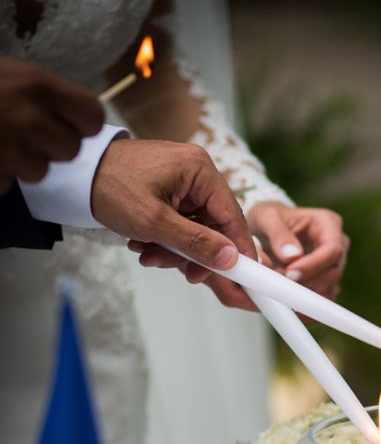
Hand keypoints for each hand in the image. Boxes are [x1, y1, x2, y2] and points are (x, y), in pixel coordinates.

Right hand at [0, 57, 103, 191]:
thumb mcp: (11, 74)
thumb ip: (45, 93)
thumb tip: (81, 117)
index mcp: (37, 85)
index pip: (93, 116)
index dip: (84, 125)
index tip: (71, 125)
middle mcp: (29, 118)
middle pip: (71, 150)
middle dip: (51, 147)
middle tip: (25, 135)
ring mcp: (9, 150)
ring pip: (40, 171)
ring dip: (22, 164)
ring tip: (0, 143)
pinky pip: (7, 183)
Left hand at [91, 139, 258, 309]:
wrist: (72, 175)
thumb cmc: (110, 188)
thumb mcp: (154, 223)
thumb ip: (196, 243)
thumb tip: (230, 258)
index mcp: (200, 170)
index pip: (232, 215)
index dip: (238, 248)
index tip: (245, 274)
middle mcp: (196, 171)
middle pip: (213, 224)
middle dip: (195, 251)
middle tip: (185, 274)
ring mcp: (182, 180)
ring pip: (194, 226)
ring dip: (175, 247)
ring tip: (148, 254)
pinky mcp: (169, 188)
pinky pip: (179, 220)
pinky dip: (165, 236)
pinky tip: (144, 242)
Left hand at [247, 201, 349, 300]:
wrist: (267, 228)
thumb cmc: (270, 218)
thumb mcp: (267, 217)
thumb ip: (278, 234)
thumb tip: (292, 256)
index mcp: (327, 223)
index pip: (333, 249)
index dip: (314, 265)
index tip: (290, 273)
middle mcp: (337, 243)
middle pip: (334, 271)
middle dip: (308, 282)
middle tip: (280, 283)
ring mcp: (332, 264)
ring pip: (330, 288)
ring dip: (306, 294)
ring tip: (280, 289)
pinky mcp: (325, 281)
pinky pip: (322, 298)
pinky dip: (306, 306)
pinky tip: (287, 304)